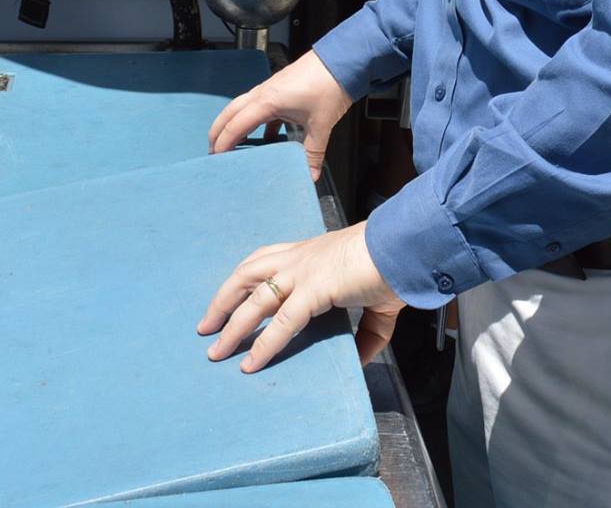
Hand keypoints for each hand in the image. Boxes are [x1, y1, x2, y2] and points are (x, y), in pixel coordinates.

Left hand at [198, 221, 404, 372]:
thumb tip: (360, 359)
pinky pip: (281, 322)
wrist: (405, 248)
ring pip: (254, 299)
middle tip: (205, 326)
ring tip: (216, 350)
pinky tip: (251, 363)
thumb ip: (368, 332)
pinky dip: (264, 344)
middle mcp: (300, 258)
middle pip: (246, 274)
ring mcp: (303, 272)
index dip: (244, 279)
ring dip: (231, 325)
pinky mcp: (314, 289)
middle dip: (222, 301)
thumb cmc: (393, 265)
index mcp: (311, 253)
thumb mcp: (378, 302)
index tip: (229, 296)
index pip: (265, 259)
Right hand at [208, 50, 351, 180]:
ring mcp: (271, 88)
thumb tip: (310, 175)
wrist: (342, 60)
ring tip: (233, 143)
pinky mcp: (281, 88)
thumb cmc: (329, 85)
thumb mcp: (321, 124)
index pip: (237, 124)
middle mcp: (264, 93)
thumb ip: (313, 152)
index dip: (224, 142)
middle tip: (212, 150)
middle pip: (231, 112)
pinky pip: (261, 106)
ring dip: (235, 123)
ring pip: (243, 107)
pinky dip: (258, 121)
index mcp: (267, 101)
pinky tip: (267, 136)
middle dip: (218, 130)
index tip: (216, 157)